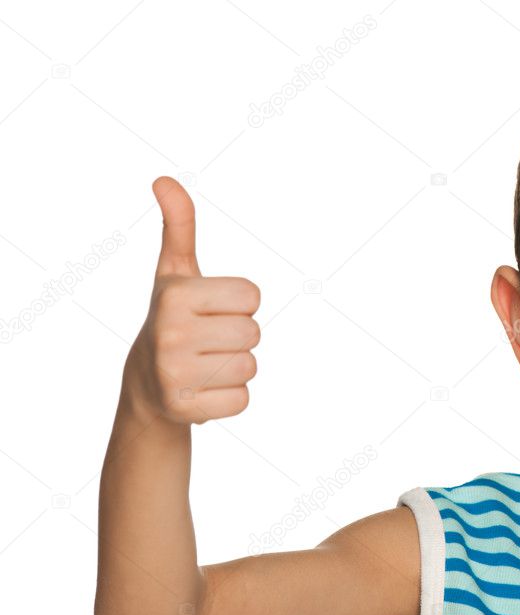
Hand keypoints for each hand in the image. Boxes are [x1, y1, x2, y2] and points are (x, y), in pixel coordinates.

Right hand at [125, 177, 260, 424]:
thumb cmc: (173, 318)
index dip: (238, 303)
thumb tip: (164, 180)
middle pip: (253, 332)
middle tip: (208, 340)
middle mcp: (170, 334)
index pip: (252, 295)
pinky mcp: (186, 409)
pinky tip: (203, 390)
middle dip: (238, 336)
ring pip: (250, 366)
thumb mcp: (175, 272)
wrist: (146, 383)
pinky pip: (243, 400)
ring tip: (205, 364)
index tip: (211, 310)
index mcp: (175, 295)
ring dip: (235, 367)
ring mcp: (175, 375)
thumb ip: (180, 226)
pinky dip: (230, 397)